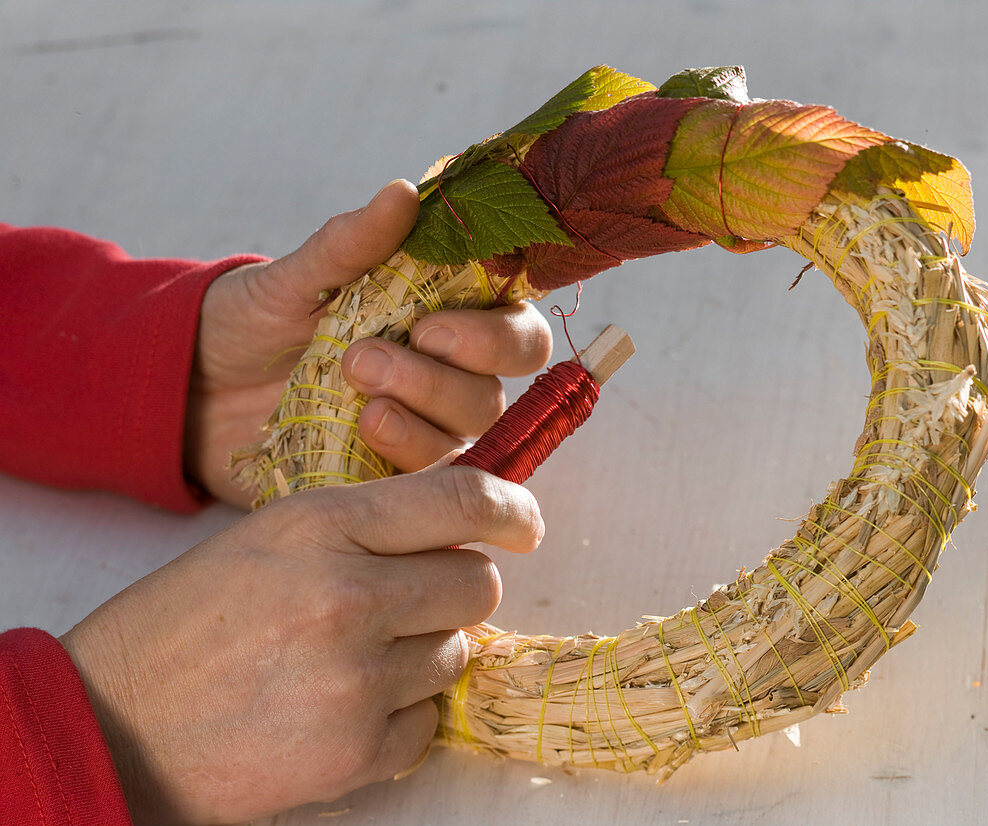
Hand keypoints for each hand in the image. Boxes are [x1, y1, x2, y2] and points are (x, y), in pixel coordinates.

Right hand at [61, 464, 542, 824]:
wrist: (118, 721)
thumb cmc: (190, 621)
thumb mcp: (272, 537)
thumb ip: (368, 525)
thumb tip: (461, 530)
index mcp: (322, 525)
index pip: (461, 499)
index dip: (510, 507)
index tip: (523, 522)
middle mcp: (349, 595)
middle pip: (479, 583)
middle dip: (458, 589)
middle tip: (412, 600)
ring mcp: (357, 678)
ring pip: (457, 652)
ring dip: (423, 652)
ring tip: (356, 656)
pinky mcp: (356, 751)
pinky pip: (430, 719)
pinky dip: (402, 714)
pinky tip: (347, 705)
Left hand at [186, 180, 551, 506]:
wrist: (191, 389)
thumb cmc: (253, 323)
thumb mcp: (293, 279)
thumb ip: (351, 244)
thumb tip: (405, 193)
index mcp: (444, 322)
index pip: (518, 333)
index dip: (495, 337)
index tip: (430, 328)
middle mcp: (444, 382)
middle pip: (492, 395)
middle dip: (437, 382)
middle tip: (364, 361)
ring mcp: (418, 436)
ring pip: (462, 445)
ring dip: (418, 427)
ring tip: (358, 406)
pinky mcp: (386, 482)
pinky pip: (421, 490)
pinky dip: (399, 468)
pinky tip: (357, 441)